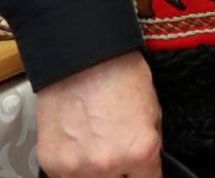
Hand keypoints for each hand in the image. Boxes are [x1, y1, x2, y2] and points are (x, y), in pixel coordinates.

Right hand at [35, 50, 162, 177]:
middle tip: (118, 154)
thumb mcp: (152, 112)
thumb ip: (148, 147)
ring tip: (97, 147)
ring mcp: (76, 166)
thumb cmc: (120, 77)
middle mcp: (108, 164)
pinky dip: (73, 167)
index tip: (141, 171)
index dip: (146, 174)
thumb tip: (145, 165)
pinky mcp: (51, 163)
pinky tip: (79, 146)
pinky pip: (66, 177)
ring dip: (96, 171)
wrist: (82, 59)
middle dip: (121, 171)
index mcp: (140, 151)